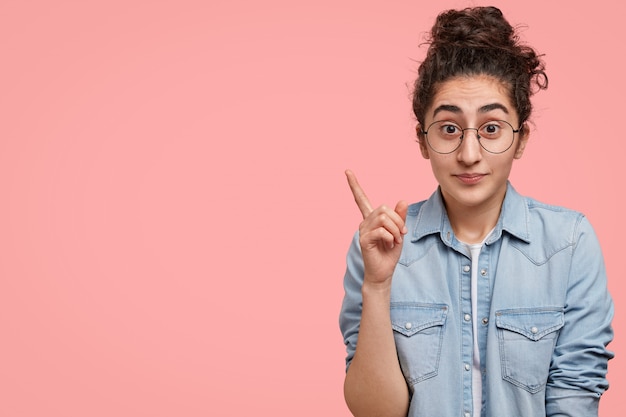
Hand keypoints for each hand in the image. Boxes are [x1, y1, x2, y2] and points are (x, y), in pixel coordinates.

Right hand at [345, 170, 407, 284]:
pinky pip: (381, 231)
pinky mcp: (364, 240)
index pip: (361, 199)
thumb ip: (400, 217)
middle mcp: (364, 222)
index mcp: (372, 219)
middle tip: (401, 233)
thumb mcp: (399, 232)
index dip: (354, 185)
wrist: (383, 273)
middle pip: (383, 208)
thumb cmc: (389, 253)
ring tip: (396, 240)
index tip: (347, 171)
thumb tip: (402, 200)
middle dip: (397, 220)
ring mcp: (362, 231)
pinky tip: (390, 245)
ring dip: (395, 229)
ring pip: (383, 218)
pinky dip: (391, 237)